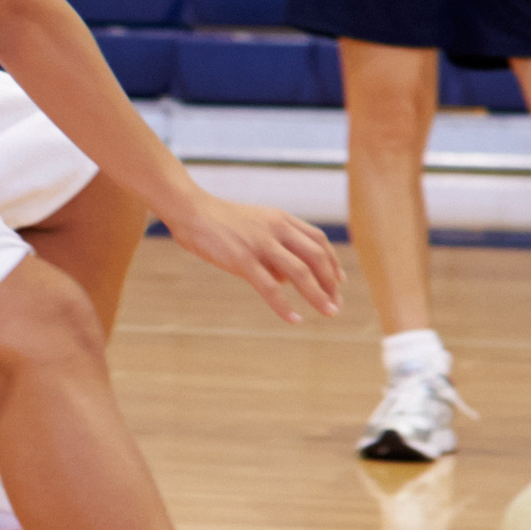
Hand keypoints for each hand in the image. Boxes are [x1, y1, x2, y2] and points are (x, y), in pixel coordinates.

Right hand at [168, 189, 343, 321]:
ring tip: (328, 312)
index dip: (333, 262)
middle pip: (315, 257)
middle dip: (330, 282)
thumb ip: (274, 246)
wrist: (191, 211)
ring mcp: (260, 244)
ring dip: (318, 295)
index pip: (318, 240)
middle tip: (335, 304)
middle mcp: (276, 229)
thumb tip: (286, 279)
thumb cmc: (219, 221)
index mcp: (281, 219)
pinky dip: (284, 306)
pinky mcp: (242, 260)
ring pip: (299, 272)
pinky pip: (269, 287)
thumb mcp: (254, 225)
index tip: (339, 282)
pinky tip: (294, 319)